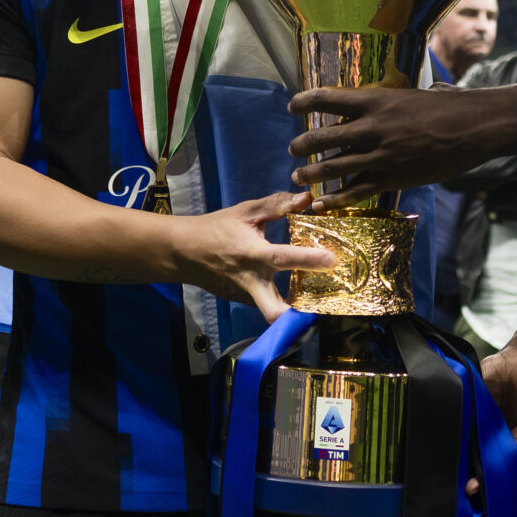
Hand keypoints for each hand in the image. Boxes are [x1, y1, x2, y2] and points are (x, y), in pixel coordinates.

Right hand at [168, 192, 335, 319]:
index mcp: (253, 254)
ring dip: (295, 313)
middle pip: (273, 311)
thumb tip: (305, 198)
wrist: (184, 252)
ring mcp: (247, 296)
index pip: (283, 258)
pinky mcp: (244, 303)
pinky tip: (298, 294)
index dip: (308, 259)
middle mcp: (252, 281)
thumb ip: (276, 204)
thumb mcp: (245, 211)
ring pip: (273, 313)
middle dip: (297, 318)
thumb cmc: (217, 228)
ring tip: (319, 304)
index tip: (331, 260)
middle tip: (323, 311)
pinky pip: (267, 305)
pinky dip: (283, 303)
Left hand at [287, 86, 490, 198]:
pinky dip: (335, 199)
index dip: (304, 101)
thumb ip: (393, 100)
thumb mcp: (413, 94)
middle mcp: (371, 127)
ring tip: (298, 176)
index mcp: (374, 100)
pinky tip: (321, 204)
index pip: (326, 97)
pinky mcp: (392, 177)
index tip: (292, 106)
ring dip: (311, 172)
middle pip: (322, 137)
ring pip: (333, 167)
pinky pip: (356, 191)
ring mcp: (380, 155)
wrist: (473, 127)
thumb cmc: (449, 107)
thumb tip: (392, 96)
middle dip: (302, 145)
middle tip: (293, 149)